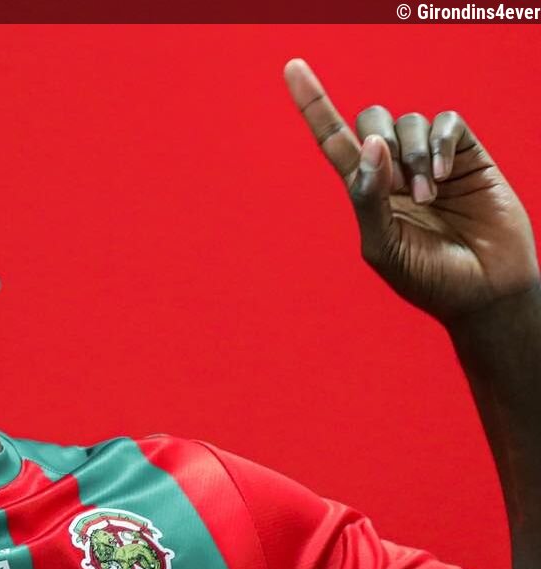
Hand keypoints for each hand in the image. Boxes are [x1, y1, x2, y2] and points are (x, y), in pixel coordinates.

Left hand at [284, 59, 537, 324]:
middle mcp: (393, 169)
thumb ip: (367, 197)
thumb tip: (372, 146)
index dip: (313, 103)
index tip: (292, 68)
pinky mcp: (467, 154)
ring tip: (429, 196)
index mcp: (365, 190)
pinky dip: (441, 143)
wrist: (484, 292)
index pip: (332, 139)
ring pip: (407, 122)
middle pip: (370, 120)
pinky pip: (447, 121)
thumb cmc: (428, 278)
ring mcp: (430, 159)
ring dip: (414, 157)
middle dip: (379, 145)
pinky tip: (445, 176)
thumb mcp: (382, 246)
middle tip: (401, 190)